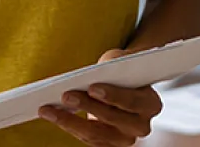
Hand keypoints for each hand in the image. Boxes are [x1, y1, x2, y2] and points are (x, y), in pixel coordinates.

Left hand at [38, 49, 163, 145]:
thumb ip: (112, 65)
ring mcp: (125, 139)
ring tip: (48, 109)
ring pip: (95, 134)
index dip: (112, 95)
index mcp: (151, 104)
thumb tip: (90, 75)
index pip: (131, 101)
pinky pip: (87, 139)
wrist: (125, 85)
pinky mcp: (108, 145)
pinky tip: (53, 116)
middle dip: (87, 106)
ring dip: (69, 121)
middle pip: (111, 118)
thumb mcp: (120, 61)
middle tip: (66, 95)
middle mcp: (141, 126)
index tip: (93, 87)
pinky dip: (69, 126)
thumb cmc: (122, 70)